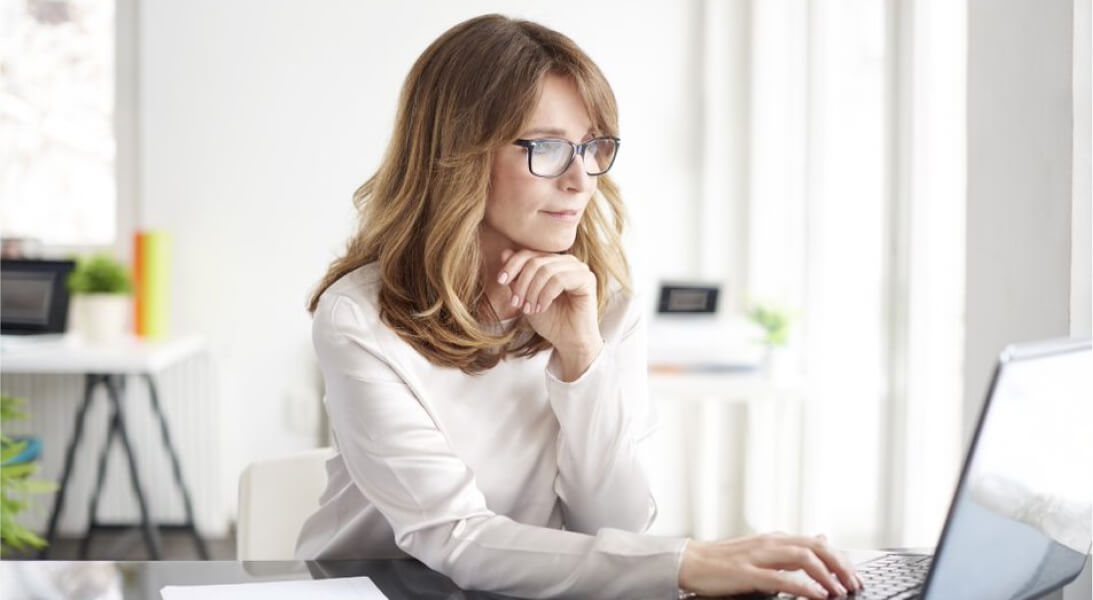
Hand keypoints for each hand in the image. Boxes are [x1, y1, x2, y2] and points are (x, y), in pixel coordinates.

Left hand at [497, 249, 601, 357]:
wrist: (569, 342)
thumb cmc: (550, 320)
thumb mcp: (526, 296)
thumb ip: (517, 277)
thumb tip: (504, 253)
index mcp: (553, 262)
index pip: (528, 253)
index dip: (512, 265)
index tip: (500, 281)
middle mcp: (567, 261)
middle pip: (535, 261)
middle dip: (521, 283)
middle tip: (517, 303)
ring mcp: (579, 268)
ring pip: (546, 270)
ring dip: (532, 292)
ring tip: (529, 309)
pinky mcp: (587, 279)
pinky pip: (559, 279)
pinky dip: (545, 295)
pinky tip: (542, 308)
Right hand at [678, 533, 863, 598]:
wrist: (690, 562)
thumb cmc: (723, 560)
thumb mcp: (763, 550)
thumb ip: (791, 547)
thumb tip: (821, 537)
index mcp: (775, 539)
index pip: (817, 543)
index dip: (840, 559)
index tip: (854, 576)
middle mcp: (770, 543)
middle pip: (816, 547)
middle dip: (840, 565)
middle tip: (854, 583)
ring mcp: (759, 557)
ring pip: (803, 558)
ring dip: (827, 575)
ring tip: (840, 591)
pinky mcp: (747, 573)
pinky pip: (781, 578)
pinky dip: (803, 587)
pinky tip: (816, 596)